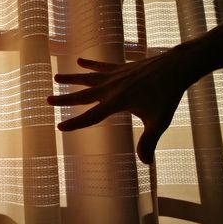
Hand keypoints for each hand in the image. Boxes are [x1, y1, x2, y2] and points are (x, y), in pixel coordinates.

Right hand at [48, 52, 192, 163]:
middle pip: (83, 95)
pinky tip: (80, 61)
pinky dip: (91, 64)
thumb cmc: (167, 95)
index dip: (75, 123)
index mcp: (118, 101)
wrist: (175, 67)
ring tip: (56, 77)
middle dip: (65, 99)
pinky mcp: (121, 68)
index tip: (59, 127)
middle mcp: (112, 87)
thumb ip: (149, 141)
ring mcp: (115, 76)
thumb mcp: (159, 121)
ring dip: (72, 78)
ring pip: (88, 78)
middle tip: (47, 99)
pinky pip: (102, 66)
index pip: (92, 115)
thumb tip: (146, 162)